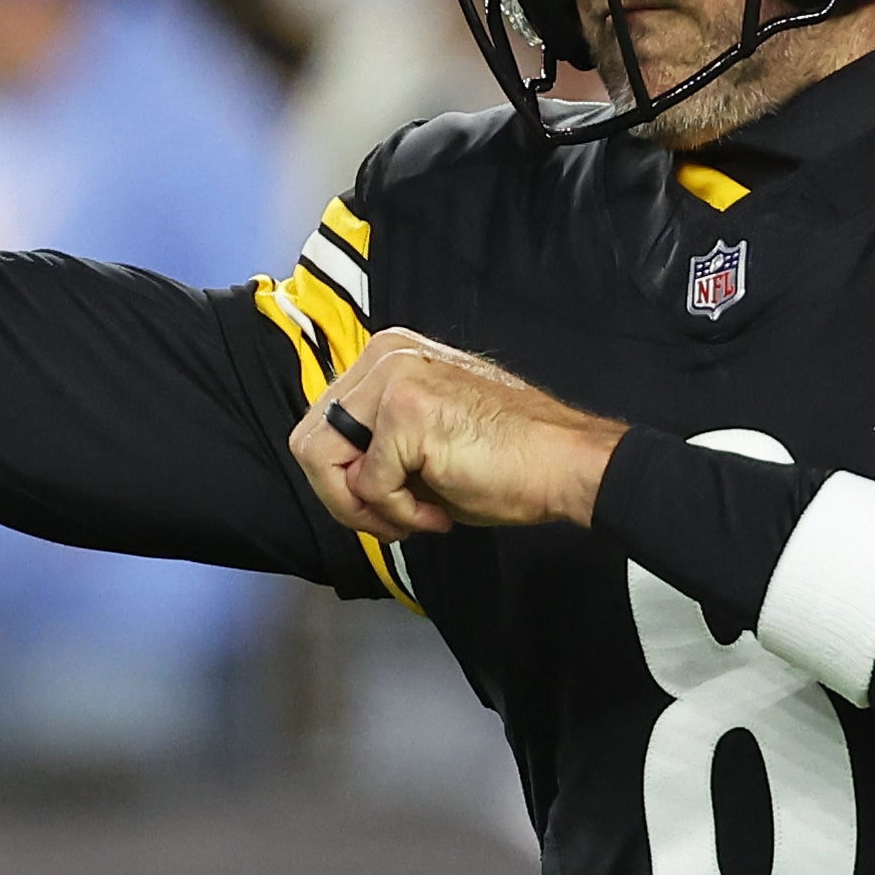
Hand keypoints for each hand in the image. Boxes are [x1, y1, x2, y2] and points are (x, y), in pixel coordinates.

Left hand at [287, 327, 627, 542]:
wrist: (565, 464)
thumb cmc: (506, 461)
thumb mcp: (421, 443)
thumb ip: (373, 446)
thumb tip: (337, 477)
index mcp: (389, 355)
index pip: (322, 425)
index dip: (344, 481)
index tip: (387, 505)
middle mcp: (385, 354)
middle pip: (308, 442)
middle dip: (344, 497)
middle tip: (394, 520)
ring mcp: (392, 376)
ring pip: (321, 461)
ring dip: (365, 507)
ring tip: (415, 516)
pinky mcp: (404, 409)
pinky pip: (368, 485)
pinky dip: (399, 514)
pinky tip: (440, 511)